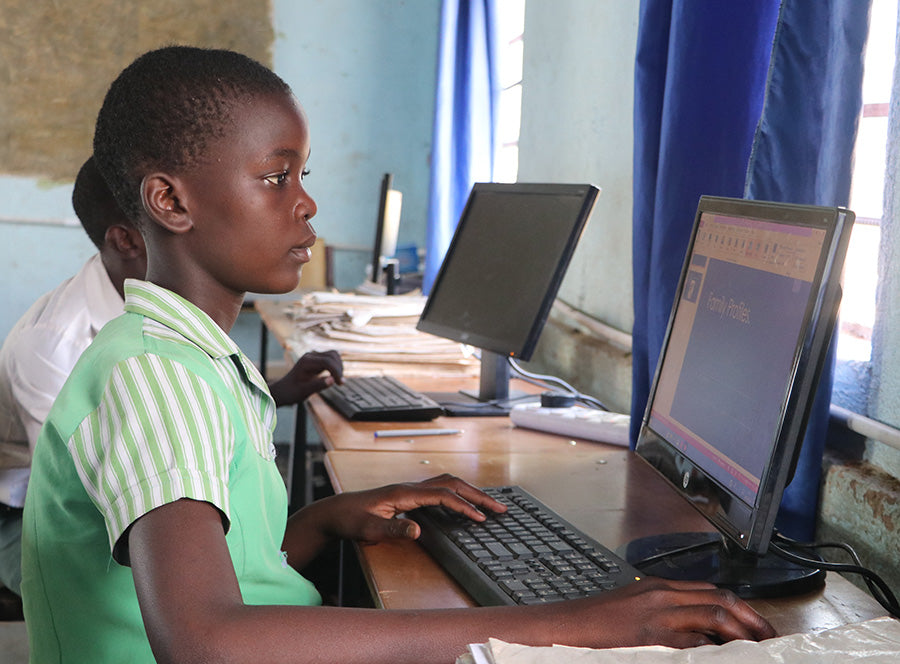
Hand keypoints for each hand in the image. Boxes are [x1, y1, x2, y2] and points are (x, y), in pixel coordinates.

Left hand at [268, 350, 342, 406]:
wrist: (283, 390)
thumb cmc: (292, 392)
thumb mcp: (304, 391)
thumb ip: (318, 385)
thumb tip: (333, 380)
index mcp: (306, 362)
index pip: (327, 361)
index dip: (336, 371)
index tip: (340, 383)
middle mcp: (310, 356)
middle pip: (333, 355)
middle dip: (339, 368)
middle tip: (340, 383)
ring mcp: (313, 357)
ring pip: (333, 355)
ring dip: (339, 366)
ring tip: (338, 380)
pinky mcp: (316, 360)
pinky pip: (331, 359)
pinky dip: (336, 367)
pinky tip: (335, 378)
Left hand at [289, 474, 506, 554]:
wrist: (334, 513)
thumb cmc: (350, 520)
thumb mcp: (369, 529)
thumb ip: (393, 529)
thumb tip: (418, 529)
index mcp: (404, 492)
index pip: (442, 495)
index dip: (463, 506)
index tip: (480, 519)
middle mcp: (410, 487)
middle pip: (452, 484)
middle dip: (477, 495)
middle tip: (500, 508)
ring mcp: (410, 489)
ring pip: (447, 484)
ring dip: (469, 493)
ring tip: (489, 505)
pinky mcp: (408, 495)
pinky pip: (439, 490)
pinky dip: (457, 495)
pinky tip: (462, 506)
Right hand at [561, 577, 775, 647]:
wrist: (568, 627)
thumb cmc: (598, 623)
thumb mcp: (634, 607)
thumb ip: (665, 611)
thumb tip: (699, 630)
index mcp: (660, 587)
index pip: (711, 590)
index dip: (741, 608)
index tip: (757, 625)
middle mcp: (663, 595)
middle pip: (719, 598)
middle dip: (751, 618)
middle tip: (769, 638)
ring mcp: (658, 614)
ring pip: (712, 614)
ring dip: (740, 632)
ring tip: (754, 648)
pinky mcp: (651, 634)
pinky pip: (692, 639)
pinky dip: (712, 647)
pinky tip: (721, 656)